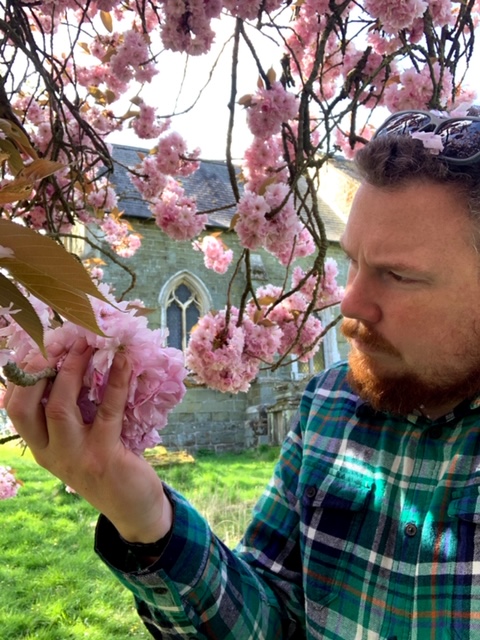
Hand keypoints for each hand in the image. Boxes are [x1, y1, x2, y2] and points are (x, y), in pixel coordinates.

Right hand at [4, 338, 172, 542]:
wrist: (134, 510)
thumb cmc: (107, 467)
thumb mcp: (79, 444)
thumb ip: (72, 416)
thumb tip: (74, 366)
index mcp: (42, 448)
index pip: (15, 409)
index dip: (23, 377)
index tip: (41, 348)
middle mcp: (51, 454)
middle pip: (27, 407)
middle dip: (41, 369)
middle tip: (64, 342)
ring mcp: (75, 457)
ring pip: (60, 407)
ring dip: (73, 371)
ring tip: (89, 344)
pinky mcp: (104, 456)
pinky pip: (108, 411)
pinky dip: (116, 382)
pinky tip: (124, 363)